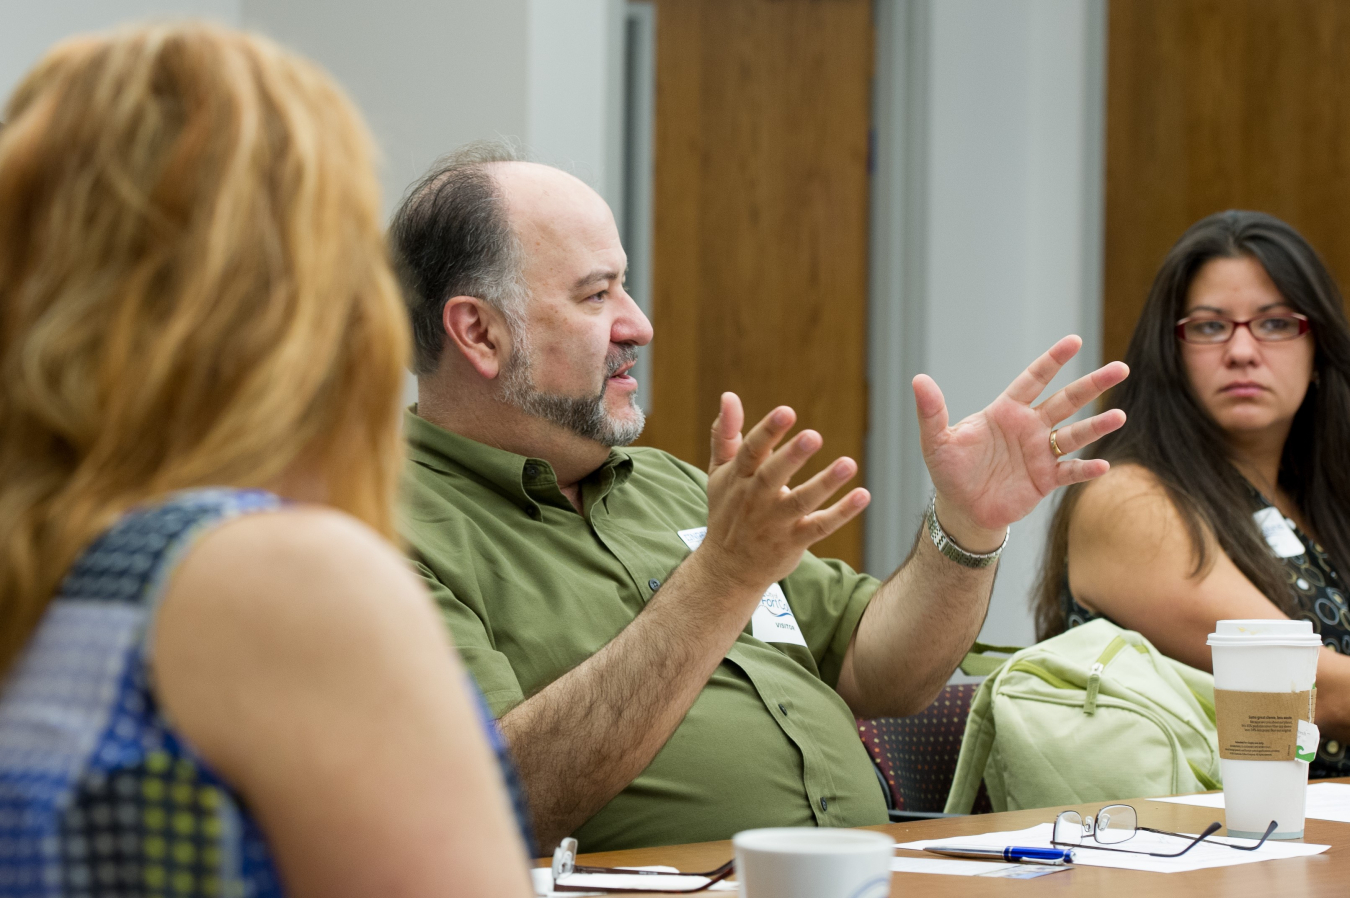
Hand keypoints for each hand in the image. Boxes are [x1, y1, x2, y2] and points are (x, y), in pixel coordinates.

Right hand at [697, 393, 869, 594]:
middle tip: (813, 436)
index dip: (768, 431)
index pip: (751, 451)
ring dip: (825, 483)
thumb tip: (728, 396)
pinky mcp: (794, 541)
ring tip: (849, 463)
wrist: (727, 569)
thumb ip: (725, 434)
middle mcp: (755, 499)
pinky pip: (820, 527)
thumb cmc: (727, 511)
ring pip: (801, 502)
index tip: (787, 412)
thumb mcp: (719, 472)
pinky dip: (842, 513)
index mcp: (738, 477)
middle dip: (792, 457)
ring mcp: (775, 523)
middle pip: (773, 476)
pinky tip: (863, 495)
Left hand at [914, 335, 1127, 549]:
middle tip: (1120, 368)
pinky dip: (1085, 469)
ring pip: (1075, 435)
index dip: (1053, 361)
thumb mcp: (936, 441)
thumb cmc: (950, 470)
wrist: (962, 508)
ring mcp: (1041, 453)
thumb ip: (931, 412)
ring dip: (1097, 426)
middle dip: (1092, 384)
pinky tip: (1103, 464)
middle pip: (1066, 401)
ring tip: (1119, 416)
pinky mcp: (1045, 480)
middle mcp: (1029, 428)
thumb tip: (918, 380)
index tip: (1074, 341)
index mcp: (1006, 411)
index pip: (1034, 380)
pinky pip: (1070, 472)